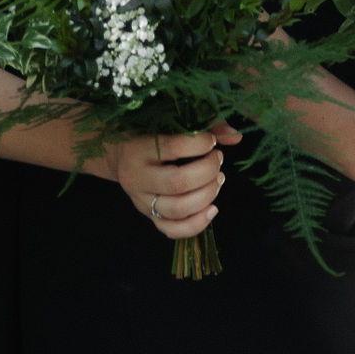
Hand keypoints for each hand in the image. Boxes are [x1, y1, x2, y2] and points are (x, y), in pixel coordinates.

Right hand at [105, 124, 239, 244]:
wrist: (119, 156)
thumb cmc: (149, 134)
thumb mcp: (168, 123)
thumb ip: (204, 125)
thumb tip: (236, 136)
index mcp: (138, 150)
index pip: (173, 148)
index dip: (200, 144)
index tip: (211, 141)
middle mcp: (136, 178)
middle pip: (177, 183)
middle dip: (207, 171)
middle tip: (218, 159)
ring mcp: (141, 202)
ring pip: (177, 209)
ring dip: (207, 195)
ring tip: (218, 179)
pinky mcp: (149, 217)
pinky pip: (172, 230)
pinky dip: (196, 224)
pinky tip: (212, 209)